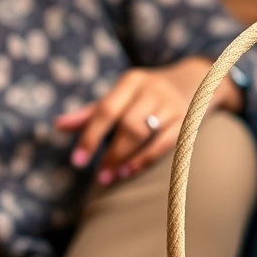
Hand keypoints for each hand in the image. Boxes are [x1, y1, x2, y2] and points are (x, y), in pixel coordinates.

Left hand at [53, 57, 237, 184]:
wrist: (198, 79)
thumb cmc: (147, 93)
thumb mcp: (122, 95)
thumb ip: (92, 112)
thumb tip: (58, 125)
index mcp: (131, 80)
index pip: (106, 109)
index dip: (90, 136)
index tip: (77, 160)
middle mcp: (152, 89)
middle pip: (127, 125)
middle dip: (110, 152)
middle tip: (97, 175)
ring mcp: (172, 105)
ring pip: (145, 134)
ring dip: (125, 158)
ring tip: (109, 177)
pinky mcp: (188, 120)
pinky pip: (166, 143)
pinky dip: (146, 159)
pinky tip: (129, 172)